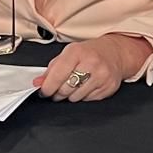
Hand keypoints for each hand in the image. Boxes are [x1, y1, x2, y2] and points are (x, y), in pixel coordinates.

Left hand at [33, 35, 152, 101]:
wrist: (115, 53)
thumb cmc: (89, 52)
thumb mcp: (69, 53)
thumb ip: (52, 68)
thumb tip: (38, 83)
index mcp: (77, 52)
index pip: (58, 74)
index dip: (48, 87)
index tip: (43, 91)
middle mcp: (91, 63)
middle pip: (66, 89)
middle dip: (57, 93)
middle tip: (57, 90)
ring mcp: (101, 76)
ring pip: (76, 97)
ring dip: (70, 96)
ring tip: (73, 86)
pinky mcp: (108, 88)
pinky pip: (87, 101)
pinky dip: (83, 97)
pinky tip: (85, 87)